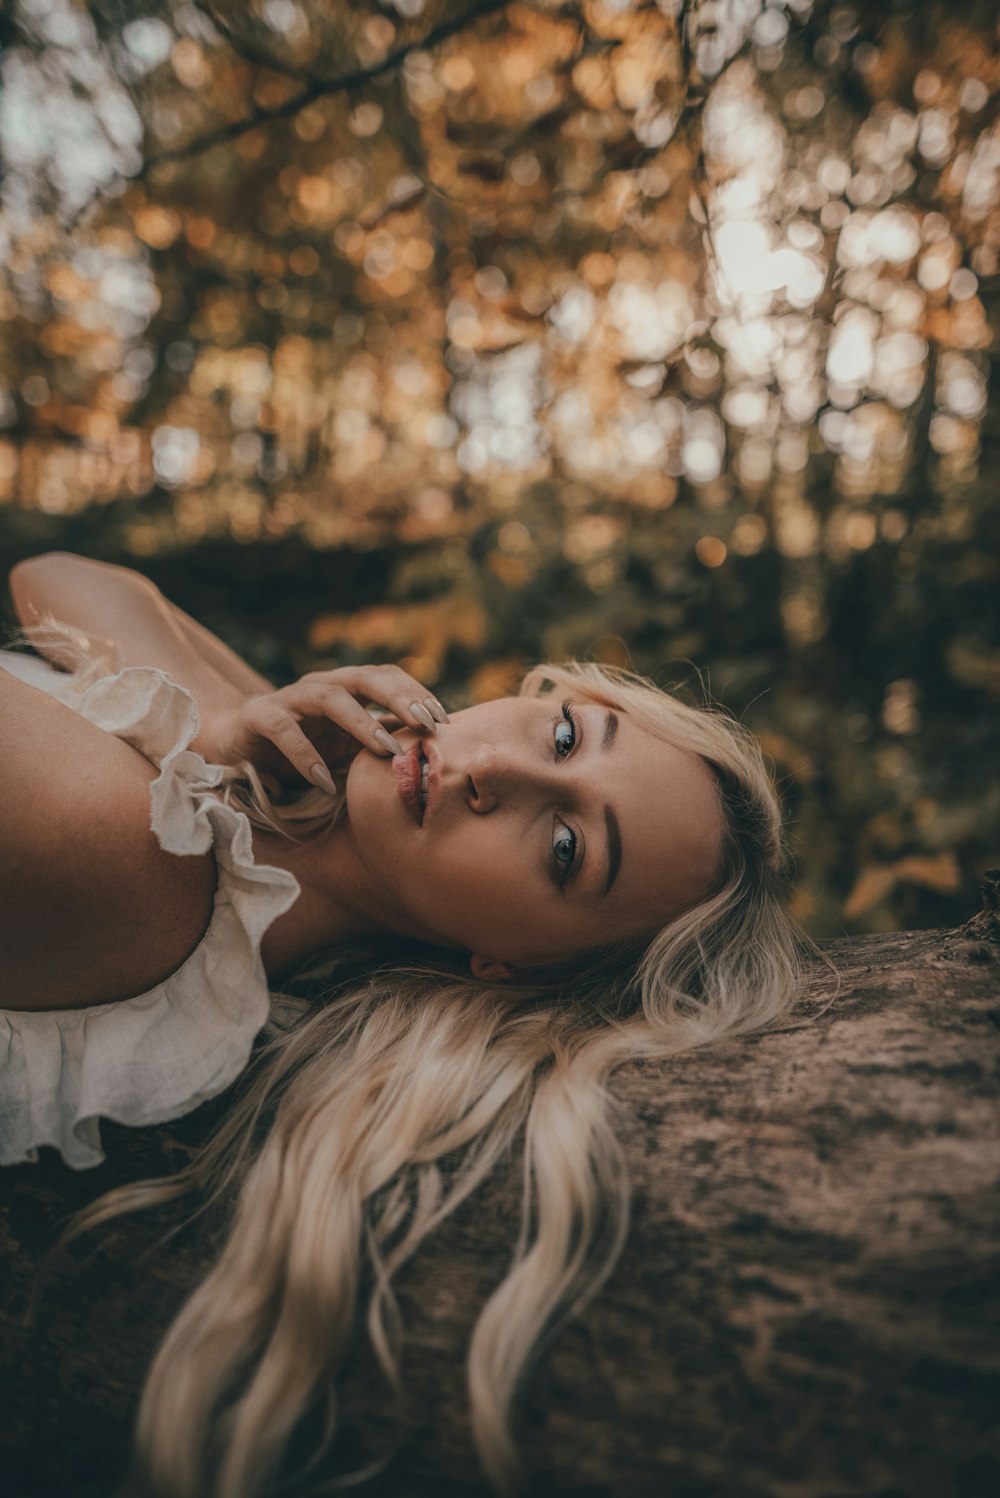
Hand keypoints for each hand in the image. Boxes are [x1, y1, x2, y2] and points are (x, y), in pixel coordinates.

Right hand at [201, 665, 448, 793]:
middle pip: (366, 677)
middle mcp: (320, 686)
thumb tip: (432, 749)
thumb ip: (380, 741)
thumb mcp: (345, 746)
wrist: (235, 748)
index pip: (387, 677)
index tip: (444, 720)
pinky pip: (284, 730)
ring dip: (363, 723)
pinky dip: (306, 755)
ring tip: (388, 751)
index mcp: (345, 688)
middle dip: (399, 697)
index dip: (416, 692)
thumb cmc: (301, 747)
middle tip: (426, 724)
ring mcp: (289, 699)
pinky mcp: (259, 718)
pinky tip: (324, 782)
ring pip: (331, 698)